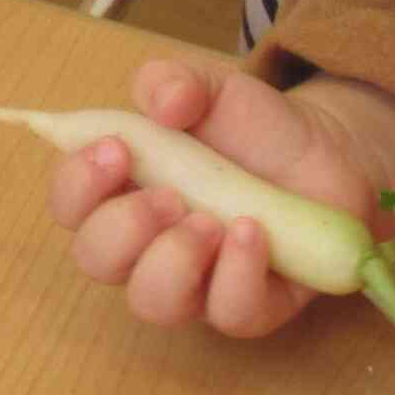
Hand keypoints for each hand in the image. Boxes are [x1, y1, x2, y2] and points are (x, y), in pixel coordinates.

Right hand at [51, 62, 391, 340]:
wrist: (325, 153)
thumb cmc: (250, 126)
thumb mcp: (210, 86)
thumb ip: (174, 80)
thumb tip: (163, 103)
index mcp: (120, 190)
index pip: (70, 204)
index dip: (78, 184)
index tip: (115, 149)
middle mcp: (145, 245)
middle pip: (96, 261)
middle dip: (123, 227)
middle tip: (169, 195)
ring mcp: (195, 284)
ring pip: (152, 302)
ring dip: (173, 260)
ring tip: (211, 220)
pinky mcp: (249, 307)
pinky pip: (229, 314)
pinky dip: (237, 273)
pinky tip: (254, 231)